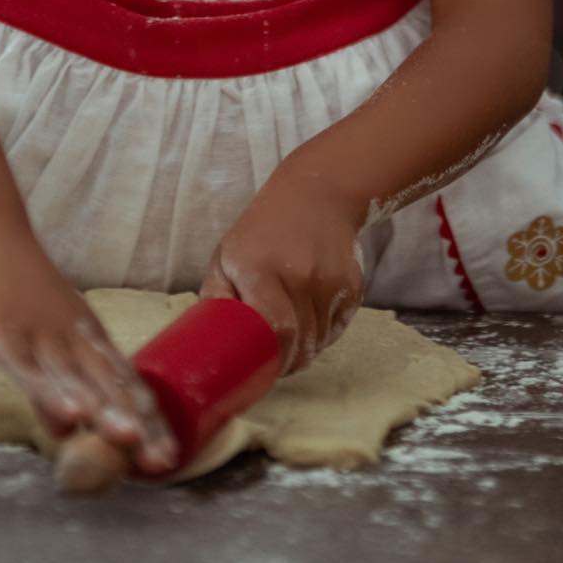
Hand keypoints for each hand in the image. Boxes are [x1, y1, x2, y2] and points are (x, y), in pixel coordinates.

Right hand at [0, 208, 179, 474]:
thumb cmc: (13, 286)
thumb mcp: (39, 339)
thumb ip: (52, 386)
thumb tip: (66, 428)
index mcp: (87, 337)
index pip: (124, 385)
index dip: (146, 421)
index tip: (169, 457)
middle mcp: (74, 338)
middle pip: (110, 387)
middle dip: (137, 426)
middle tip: (163, 461)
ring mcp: (42, 336)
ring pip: (79, 379)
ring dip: (106, 409)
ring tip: (131, 440)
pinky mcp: (8, 335)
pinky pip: (33, 369)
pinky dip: (53, 392)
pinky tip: (72, 415)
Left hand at [198, 160, 363, 375]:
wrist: (316, 194)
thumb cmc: (261, 230)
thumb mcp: (226, 255)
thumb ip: (216, 297)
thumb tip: (208, 342)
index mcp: (261, 269)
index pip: (277, 329)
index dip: (273, 358)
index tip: (263, 368)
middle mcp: (300, 276)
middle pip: (302, 343)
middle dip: (289, 362)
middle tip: (275, 363)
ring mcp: (331, 281)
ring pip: (321, 340)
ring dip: (307, 349)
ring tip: (291, 339)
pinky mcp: (353, 286)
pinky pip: (339, 328)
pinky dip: (324, 335)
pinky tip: (310, 321)